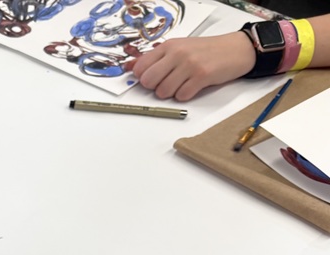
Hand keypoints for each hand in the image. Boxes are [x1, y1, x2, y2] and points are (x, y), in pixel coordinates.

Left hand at [133, 33, 255, 100]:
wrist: (236, 49)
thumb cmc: (205, 51)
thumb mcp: (179, 47)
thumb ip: (156, 58)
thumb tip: (131, 68)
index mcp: (168, 46)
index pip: (140, 68)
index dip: (144, 78)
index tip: (154, 78)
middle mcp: (177, 54)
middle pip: (148, 82)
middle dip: (155, 88)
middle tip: (168, 83)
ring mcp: (189, 65)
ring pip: (163, 92)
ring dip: (171, 93)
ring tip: (182, 84)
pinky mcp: (202, 76)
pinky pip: (181, 96)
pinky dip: (185, 96)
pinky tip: (193, 87)